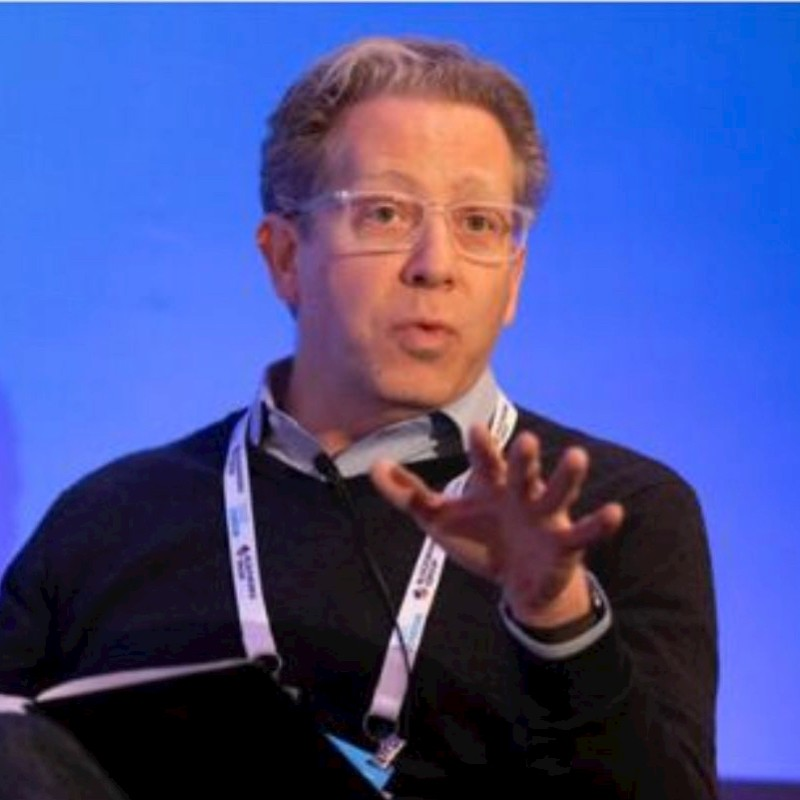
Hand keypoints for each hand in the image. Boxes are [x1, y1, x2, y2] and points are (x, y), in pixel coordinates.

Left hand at [370, 424, 623, 627]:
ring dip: (567, 477)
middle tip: (525, 441)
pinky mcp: (565, 542)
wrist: (516, 581)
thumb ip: (408, 494)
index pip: (486, 463)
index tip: (476, 431)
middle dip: (524, 458)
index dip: (482, 449)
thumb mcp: (439, 519)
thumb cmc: (480, 539)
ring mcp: (545, 515)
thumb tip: (374, 466)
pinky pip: (585, 531)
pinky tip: (615, 511)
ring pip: (557, 493)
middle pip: (522, 471)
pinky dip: (600, 522)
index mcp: (492, 485)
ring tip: (577, 457)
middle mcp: (520, 493)